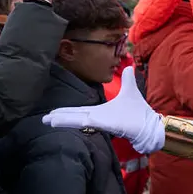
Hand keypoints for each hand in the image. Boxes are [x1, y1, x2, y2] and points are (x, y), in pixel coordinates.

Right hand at [43, 66, 165, 152]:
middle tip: (43, 119)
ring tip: (48, 121)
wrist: (149, 126)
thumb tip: (129, 66)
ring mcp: (101, 121)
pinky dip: (76, 122)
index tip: (52, 112)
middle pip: (75, 116)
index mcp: (100, 111)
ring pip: (78, 120)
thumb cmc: (139, 113)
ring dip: (63, 119)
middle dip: (59, 117)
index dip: (66, 111)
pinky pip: (88, 123)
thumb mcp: (131, 91)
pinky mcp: (107, 125)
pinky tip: (65, 121)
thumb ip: (128, 79)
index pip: (79, 110)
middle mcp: (98, 117)